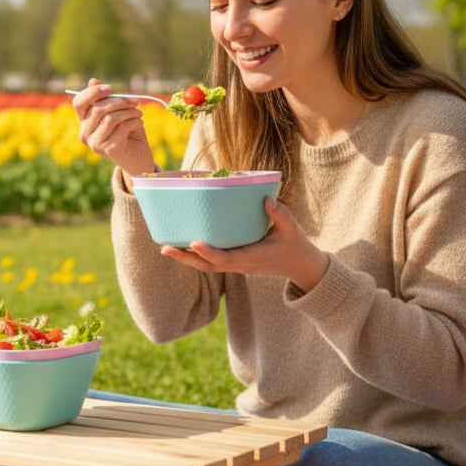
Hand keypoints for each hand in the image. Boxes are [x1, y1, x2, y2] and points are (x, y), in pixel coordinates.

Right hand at [70, 78, 155, 176]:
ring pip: (110, 118)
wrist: (137, 158)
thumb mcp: (117, 111)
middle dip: (120, 101)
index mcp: (84, 122)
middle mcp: (85, 134)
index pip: (79, 103)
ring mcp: (95, 143)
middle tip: (135, 102)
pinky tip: (139, 124)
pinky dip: (134, 122)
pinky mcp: (108, 149)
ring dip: (129, 112)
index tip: (110, 88)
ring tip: (139, 114)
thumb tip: (92, 80)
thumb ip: (106, 98)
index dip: (93, 92)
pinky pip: (122, 128)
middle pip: (98, 109)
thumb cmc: (127, 132)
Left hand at [159, 196, 329, 292]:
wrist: (301, 266)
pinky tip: (183, 245)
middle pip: (208, 266)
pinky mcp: (235, 262)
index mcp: (252, 258)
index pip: (225, 259)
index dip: (209, 253)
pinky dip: (197, 256)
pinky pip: (212, 262)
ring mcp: (237, 266)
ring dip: (186, 259)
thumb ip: (280, 214)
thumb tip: (266, 199)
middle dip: (186, 259)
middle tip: (164, 248)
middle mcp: (240, 265)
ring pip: (207, 266)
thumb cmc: (295, 245)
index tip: (193, 244)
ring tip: (166, 247)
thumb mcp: (291, 228)